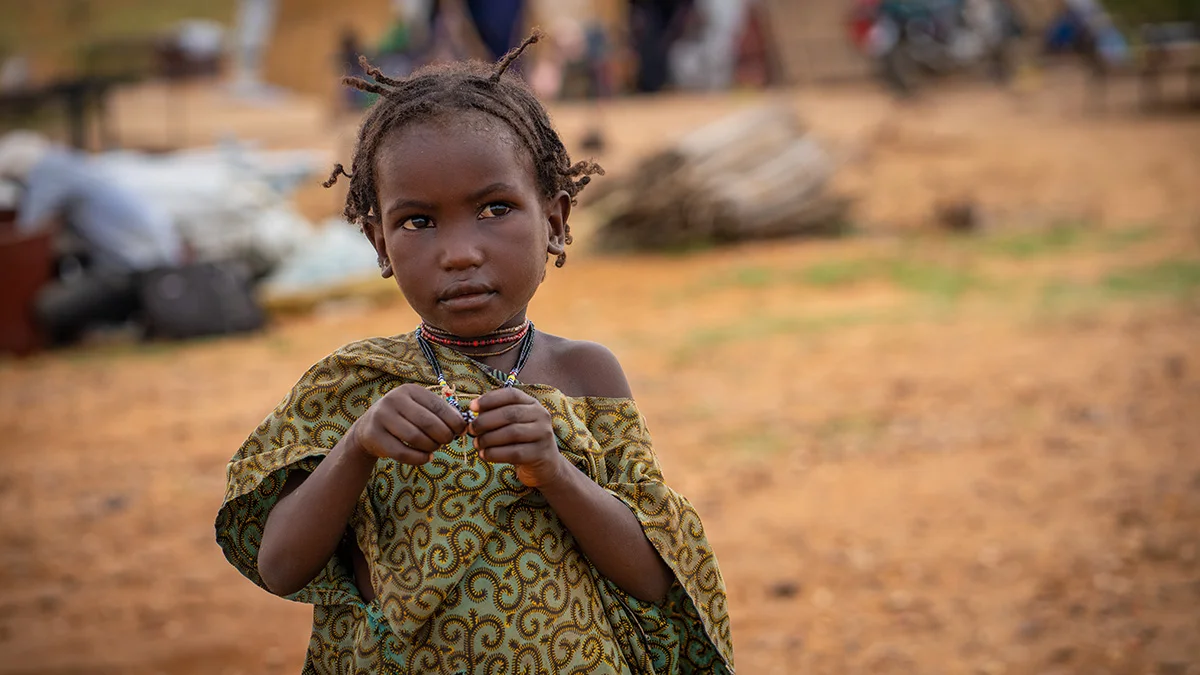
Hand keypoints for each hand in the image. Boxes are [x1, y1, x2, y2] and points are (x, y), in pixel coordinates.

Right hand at [348, 383, 467, 463]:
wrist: (368, 429)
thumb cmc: (403, 419)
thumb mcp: (419, 408)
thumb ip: (440, 413)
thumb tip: (464, 425)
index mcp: (409, 390)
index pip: (438, 406)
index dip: (454, 421)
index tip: (461, 431)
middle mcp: (394, 400)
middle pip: (428, 423)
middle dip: (444, 435)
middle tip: (447, 441)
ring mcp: (382, 417)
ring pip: (415, 438)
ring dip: (431, 447)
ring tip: (434, 448)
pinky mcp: (374, 436)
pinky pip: (402, 452)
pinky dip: (419, 458)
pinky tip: (427, 458)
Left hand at [468, 388, 569, 487]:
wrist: (545, 465)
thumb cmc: (522, 441)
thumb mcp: (513, 424)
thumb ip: (497, 414)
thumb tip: (473, 410)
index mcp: (532, 404)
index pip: (512, 394)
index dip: (490, 399)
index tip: (472, 407)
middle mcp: (541, 416)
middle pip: (510, 414)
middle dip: (485, 421)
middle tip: (471, 429)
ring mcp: (543, 435)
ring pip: (512, 433)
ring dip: (489, 438)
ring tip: (477, 444)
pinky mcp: (540, 454)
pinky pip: (514, 452)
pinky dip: (495, 454)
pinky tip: (485, 455)